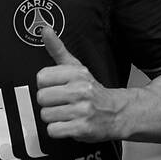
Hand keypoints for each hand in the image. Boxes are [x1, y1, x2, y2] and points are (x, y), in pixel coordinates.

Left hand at [34, 25, 128, 142]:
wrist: (118, 113)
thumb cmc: (92, 91)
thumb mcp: (76, 67)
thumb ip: (58, 49)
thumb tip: (44, 29)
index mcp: (77, 73)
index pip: (41, 78)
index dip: (46, 85)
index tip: (57, 87)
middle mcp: (81, 90)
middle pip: (41, 98)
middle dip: (49, 103)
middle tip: (62, 103)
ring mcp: (83, 110)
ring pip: (46, 115)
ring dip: (54, 117)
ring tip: (67, 114)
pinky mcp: (83, 128)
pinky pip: (53, 130)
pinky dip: (58, 130)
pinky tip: (69, 125)